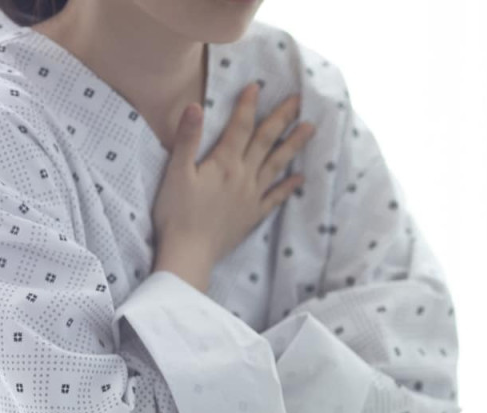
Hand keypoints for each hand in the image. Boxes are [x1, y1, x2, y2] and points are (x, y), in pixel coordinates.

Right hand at [152, 83, 315, 291]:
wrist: (190, 252)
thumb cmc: (176, 213)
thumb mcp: (176, 172)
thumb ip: (188, 138)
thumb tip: (195, 106)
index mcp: (224, 163)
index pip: (240, 127)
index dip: (248, 105)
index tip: (258, 86)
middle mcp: (244, 177)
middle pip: (266, 141)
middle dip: (282, 118)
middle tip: (299, 100)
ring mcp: (252, 196)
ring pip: (277, 164)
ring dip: (294, 145)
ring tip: (310, 129)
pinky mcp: (254, 215)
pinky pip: (276, 197)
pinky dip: (289, 186)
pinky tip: (300, 177)